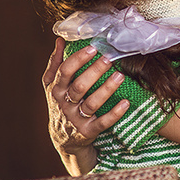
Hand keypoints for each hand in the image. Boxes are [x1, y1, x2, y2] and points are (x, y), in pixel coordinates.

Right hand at [43, 37, 128, 151]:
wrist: (63, 138)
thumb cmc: (61, 104)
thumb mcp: (53, 85)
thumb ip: (56, 63)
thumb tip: (60, 40)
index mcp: (56, 89)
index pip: (65, 71)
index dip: (78, 59)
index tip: (93, 48)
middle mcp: (65, 104)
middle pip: (79, 86)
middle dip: (94, 72)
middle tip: (109, 59)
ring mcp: (76, 119)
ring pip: (92, 104)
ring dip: (106, 89)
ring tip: (120, 76)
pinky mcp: (88, 131)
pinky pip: (102, 123)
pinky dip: (114, 113)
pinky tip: (126, 103)